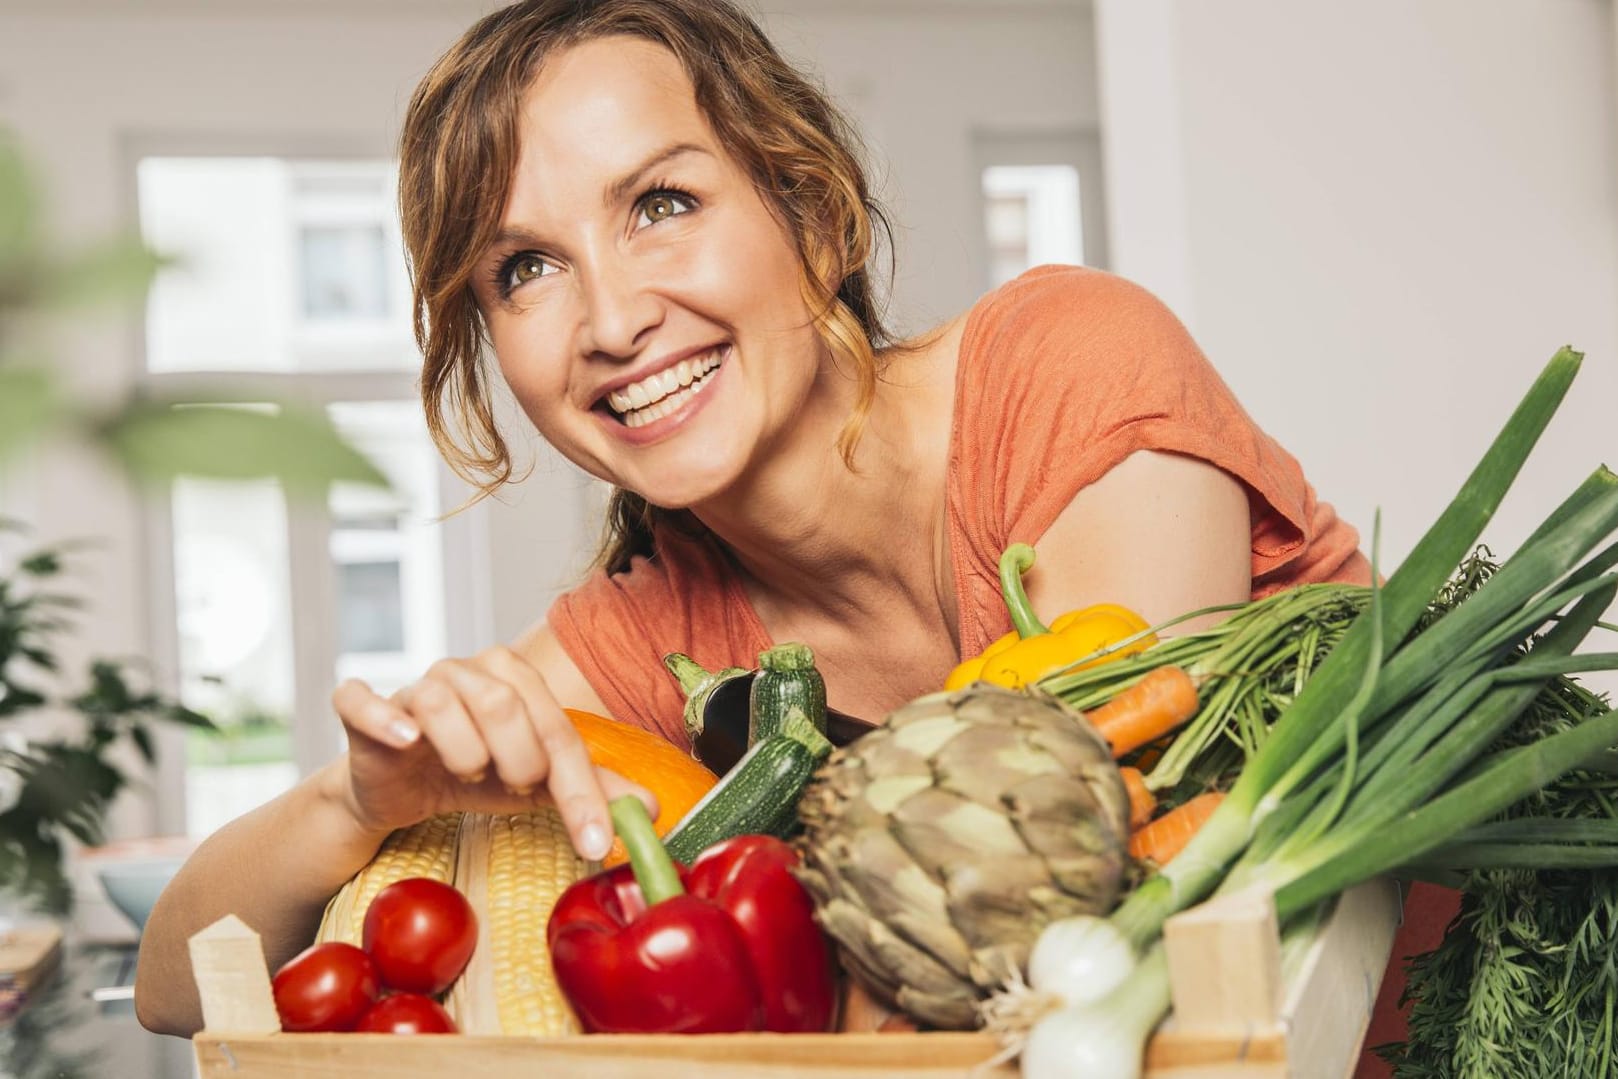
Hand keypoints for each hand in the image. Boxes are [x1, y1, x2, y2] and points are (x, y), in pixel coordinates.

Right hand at [331, 645, 654, 861]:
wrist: (400, 788)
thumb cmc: (474, 773)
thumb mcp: (538, 785)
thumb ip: (591, 790)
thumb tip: (650, 809)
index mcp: (514, 677)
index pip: (559, 732)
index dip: (580, 792)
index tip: (596, 843)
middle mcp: (465, 670)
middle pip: (505, 706)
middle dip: (519, 762)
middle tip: (513, 787)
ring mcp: (412, 686)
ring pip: (442, 703)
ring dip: (463, 752)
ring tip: (468, 771)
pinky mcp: (363, 712)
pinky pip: (363, 701)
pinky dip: (382, 718)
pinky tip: (405, 740)